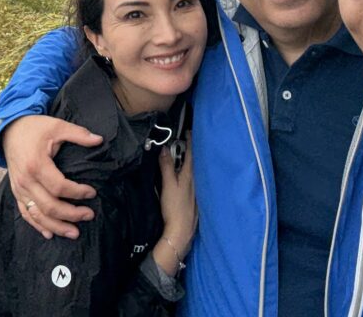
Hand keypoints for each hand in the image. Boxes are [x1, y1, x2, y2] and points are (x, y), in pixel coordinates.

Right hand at [2, 115, 103, 238]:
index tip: (92, 192)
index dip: (77, 192)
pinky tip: (50, 234)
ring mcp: (19, 189)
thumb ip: (78, 134)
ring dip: (56, 226)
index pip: (59, 186)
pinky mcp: (16, 192)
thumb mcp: (58, 126)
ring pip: (37, 215)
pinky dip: (38, 226)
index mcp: (36, 164)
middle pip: (49, 206)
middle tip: (89, 215)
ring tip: (74, 232)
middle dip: (71, 214)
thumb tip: (99, 140)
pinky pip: (26, 213)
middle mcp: (25, 180)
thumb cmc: (35, 128)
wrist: (10, 129)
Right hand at [153, 135, 195, 276]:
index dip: (190, 142)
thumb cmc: (174, 207)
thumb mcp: (168, 185)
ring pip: (196, 171)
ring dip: (192, 162)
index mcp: (189, 175)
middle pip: (195, 161)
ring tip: (188, 154)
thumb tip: (165, 148)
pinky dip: (193, 173)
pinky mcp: (196, 200)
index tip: (189, 131)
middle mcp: (196, 181)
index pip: (191, 154)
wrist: (181, 232)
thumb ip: (166, 166)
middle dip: (192, 150)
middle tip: (189, 139)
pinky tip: (190, 176)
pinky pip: (196, 181)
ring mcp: (197, 191)